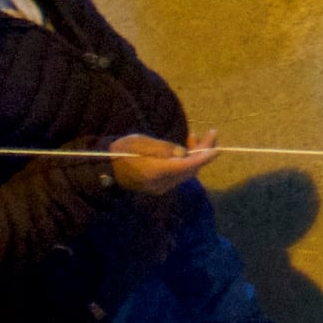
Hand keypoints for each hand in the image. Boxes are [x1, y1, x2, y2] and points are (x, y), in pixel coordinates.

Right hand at [104, 130, 218, 194]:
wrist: (106, 168)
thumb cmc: (122, 151)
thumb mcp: (141, 143)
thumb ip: (164, 148)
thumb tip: (184, 153)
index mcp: (155, 172)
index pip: (186, 165)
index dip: (204, 156)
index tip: (217, 147)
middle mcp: (161, 183)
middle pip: (190, 169)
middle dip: (204, 152)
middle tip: (211, 134)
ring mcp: (161, 188)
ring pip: (187, 173)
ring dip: (196, 156)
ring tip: (195, 137)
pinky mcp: (160, 187)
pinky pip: (180, 175)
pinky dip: (187, 162)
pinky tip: (186, 150)